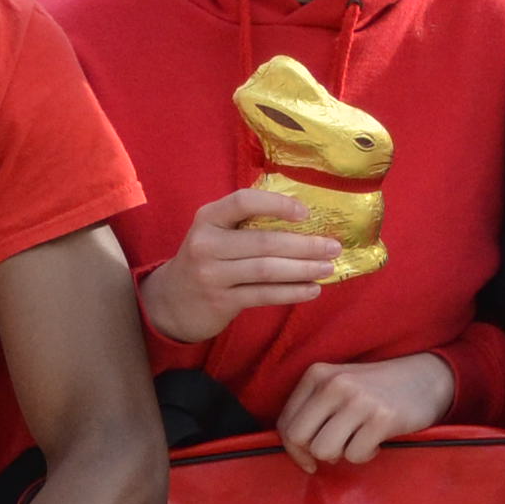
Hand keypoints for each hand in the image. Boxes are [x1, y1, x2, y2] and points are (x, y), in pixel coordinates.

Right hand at [140, 186, 345, 342]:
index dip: (277, 205)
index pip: (243, 202)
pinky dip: (291, 292)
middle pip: (264, 242)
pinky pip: (263, 295)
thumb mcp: (215, 233)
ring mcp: (212, 274)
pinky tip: (312, 289)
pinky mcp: (221, 301)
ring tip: (328, 268)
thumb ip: (246, 223)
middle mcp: (207, 244)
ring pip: (267, 270)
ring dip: (303, 269)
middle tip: (333, 246)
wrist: (171, 301)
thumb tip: (305, 218)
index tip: (306, 212)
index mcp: (208, 218)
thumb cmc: (207, 259)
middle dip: (304, 244)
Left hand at [273, 350, 454, 469]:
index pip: (286, 423)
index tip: (308, 459)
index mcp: (317, 374)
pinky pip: (355, 455)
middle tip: (336, 451)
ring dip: (342, 454)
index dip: (293, 449)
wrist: (427, 377)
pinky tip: (377, 440)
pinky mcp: (381, 418)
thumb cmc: (377, 389)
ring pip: (324, 450)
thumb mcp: (339, 386)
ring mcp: (358, 400)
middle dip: (314, 454)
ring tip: (359, 440)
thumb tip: (296, 450)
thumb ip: (313, 409)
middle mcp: (335, 384)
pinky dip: (365, 454)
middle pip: (299, 438)